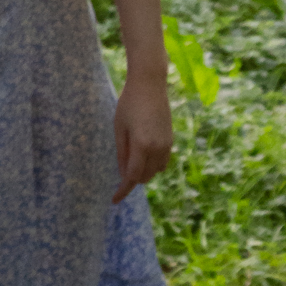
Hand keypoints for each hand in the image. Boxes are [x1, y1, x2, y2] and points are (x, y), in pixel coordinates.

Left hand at [114, 64, 171, 202]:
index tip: (114, 200)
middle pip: (144, 177)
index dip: (123, 190)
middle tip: (119, 170)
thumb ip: (122, 153)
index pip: (132, 177)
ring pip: (154, 172)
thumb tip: (124, 175)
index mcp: (142, 146)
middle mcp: (158, 149)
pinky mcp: (171, 141)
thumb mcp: (119, 128)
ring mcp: (167, 145)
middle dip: (132, 178)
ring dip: (143, 172)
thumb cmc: (129, 104)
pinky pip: (162, 163)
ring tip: (130, 159)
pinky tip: (143, 155)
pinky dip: (152, 165)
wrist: (150, 85)